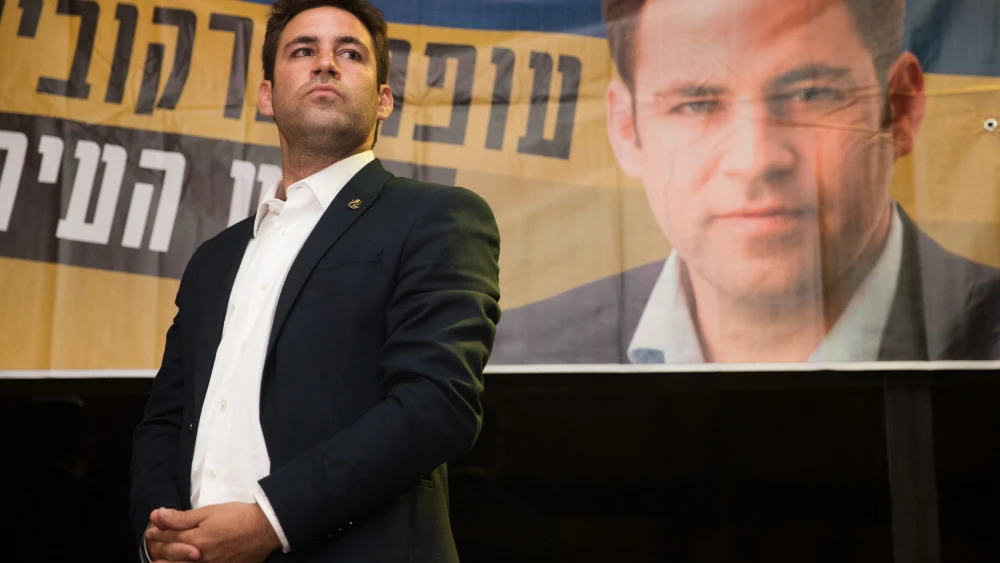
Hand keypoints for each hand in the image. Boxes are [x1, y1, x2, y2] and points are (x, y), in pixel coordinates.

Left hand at [147, 503, 281, 562]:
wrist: (265, 529)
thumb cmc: (238, 517)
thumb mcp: (209, 511)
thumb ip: (182, 517)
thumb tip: (159, 515)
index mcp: (196, 540)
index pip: (169, 537)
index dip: (158, 532)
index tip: (151, 529)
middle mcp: (199, 558)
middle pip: (171, 555)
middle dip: (159, 547)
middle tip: (153, 541)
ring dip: (168, 561)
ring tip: (160, 558)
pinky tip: (184, 562)